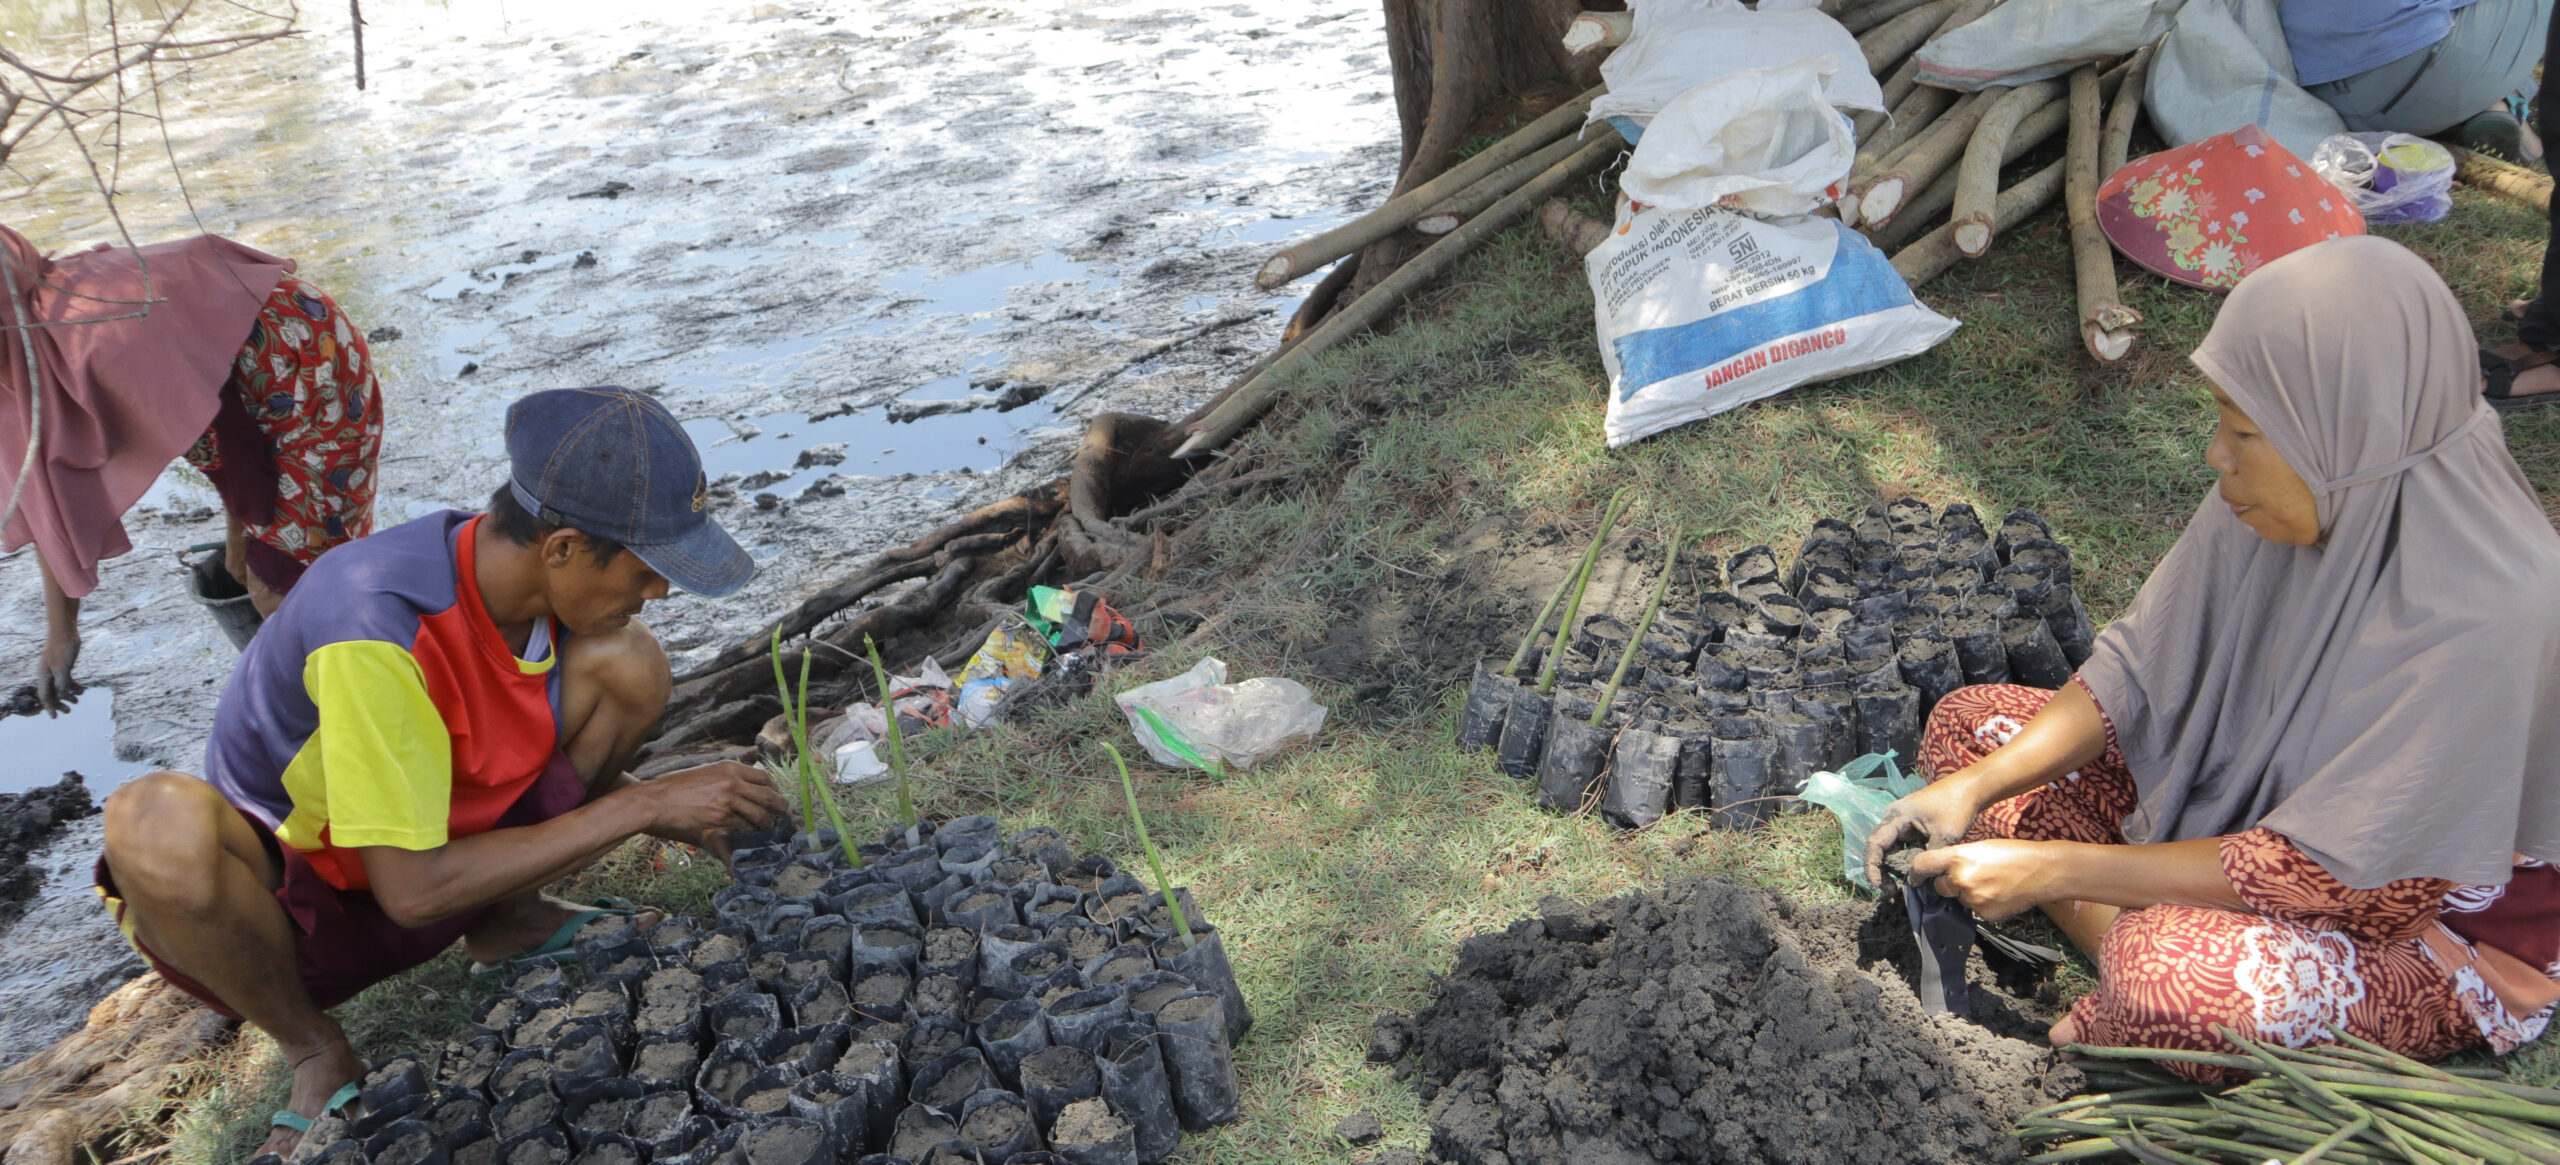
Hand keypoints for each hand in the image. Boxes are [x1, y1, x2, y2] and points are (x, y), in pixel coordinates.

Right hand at [35, 627, 78, 716]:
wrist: (65, 630)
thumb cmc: (62, 648)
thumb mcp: (63, 667)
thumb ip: (62, 683)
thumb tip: (62, 697)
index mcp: (44, 675)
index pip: (45, 695)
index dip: (49, 707)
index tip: (55, 717)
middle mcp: (48, 673)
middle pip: (52, 693)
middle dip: (60, 703)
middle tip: (69, 711)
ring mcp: (56, 669)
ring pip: (60, 687)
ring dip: (68, 695)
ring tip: (77, 701)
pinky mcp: (64, 665)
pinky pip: (67, 679)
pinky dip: (74, 685)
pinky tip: (83, 690)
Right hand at [631, 761, 788, 840]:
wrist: (656, 799)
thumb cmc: (676, 787)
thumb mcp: (706, 772)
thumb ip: (727, 776)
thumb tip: (744, 785)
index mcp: (730, 767)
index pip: (764, 778)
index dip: (775, 790)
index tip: (778, 798)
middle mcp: (732, 781)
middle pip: (769, 795)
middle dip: (781, 807)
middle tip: (786, 816)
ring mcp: (728, 799)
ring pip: (760, 813)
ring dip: (767, 823)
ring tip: (769, 828)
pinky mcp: (720, 817)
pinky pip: (744, 825)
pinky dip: (750, 830)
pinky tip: (750, 833)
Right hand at [1863, 768, 1984, 888]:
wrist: (1971, 789)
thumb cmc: (1956, 807)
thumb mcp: (1944, 835)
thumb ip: (1928, 859)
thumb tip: (1915, 881)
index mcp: (1896, 817)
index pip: (1876, 844)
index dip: (1872, 867)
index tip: (1877, 886)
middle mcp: (1895, 819)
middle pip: (1880, 849)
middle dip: (1882, 871)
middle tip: (1890, 892)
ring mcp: (1904, 824)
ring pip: (1892, 850)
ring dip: (1894, 868)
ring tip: (1900, 887)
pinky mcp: (1914, 828)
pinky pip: (1904, 847)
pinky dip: (1906, 861)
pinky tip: (1913, 875)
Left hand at [1909, 839, 2063, 920]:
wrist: (2043, 871)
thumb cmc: (2012, 853)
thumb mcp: (1980, 846)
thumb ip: (1957, 857)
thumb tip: (1941, 871)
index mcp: (1958, 857)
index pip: (1923, 865)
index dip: (1916, 872)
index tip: (1914, 878)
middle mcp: (1961, 879)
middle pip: (1940, 887)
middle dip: (1948, 884)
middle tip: (1969, 875)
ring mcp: (1973, 899)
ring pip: (1959, 899)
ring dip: (1967, 894)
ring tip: (1991, 883)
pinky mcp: (1985, 914)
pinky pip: (1975, 910)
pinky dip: (1982, 904)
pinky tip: (1999, 894)